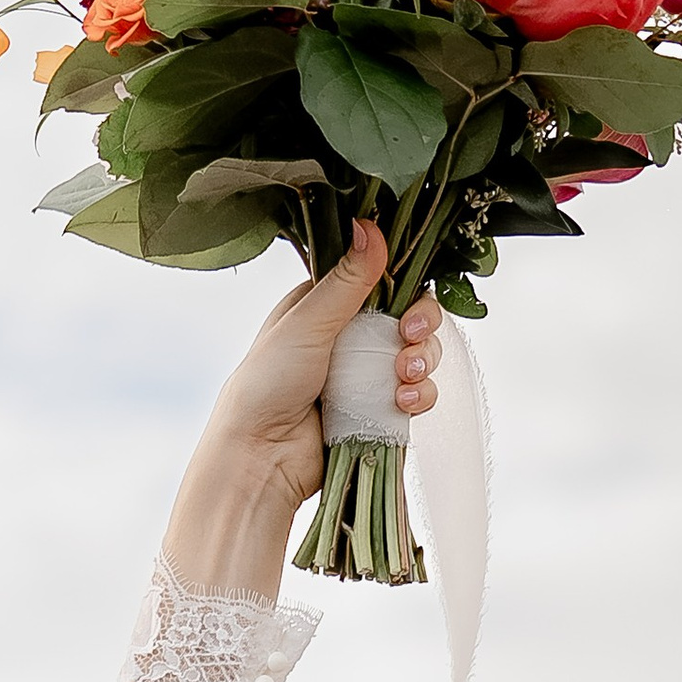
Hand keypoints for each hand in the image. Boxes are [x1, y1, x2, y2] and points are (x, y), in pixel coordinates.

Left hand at [166, 220, 443, 590]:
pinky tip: (402, 402)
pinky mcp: (375, 411)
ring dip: (422, 361)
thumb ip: (347, 279)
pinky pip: (414, 395)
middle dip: (420, 324)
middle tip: (410, 337)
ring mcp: (363, 376)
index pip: (383, 280)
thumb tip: (371, 223)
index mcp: (327, 305)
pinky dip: (418, 396)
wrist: (259, 458)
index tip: (404, 301)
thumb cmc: (266, 386)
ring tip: (403, 376)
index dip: (404, 286)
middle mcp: (348, 337)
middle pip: (409, 315)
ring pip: (418, 354)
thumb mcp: (307, 322)